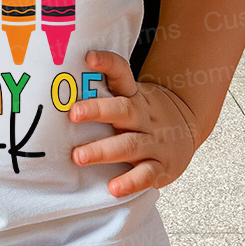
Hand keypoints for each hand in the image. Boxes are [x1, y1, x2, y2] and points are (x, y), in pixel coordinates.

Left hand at [69, 49, 198, 196]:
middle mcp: (143, 116)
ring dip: (103, 151)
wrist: (187, 126)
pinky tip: (113, 188)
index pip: (121, 73)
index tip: (89, 58)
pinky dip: (130, 182)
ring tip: (79, 156)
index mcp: (133, 95)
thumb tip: (57, 83)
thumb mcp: (130, 95)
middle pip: (122, 109)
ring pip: (129, 144)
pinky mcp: (160, 166)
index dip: (107, 64)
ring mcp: (154, 141)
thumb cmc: (144, 112)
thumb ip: (103, 90)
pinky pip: (145, 175)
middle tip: (73, 114)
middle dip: (97, 111)